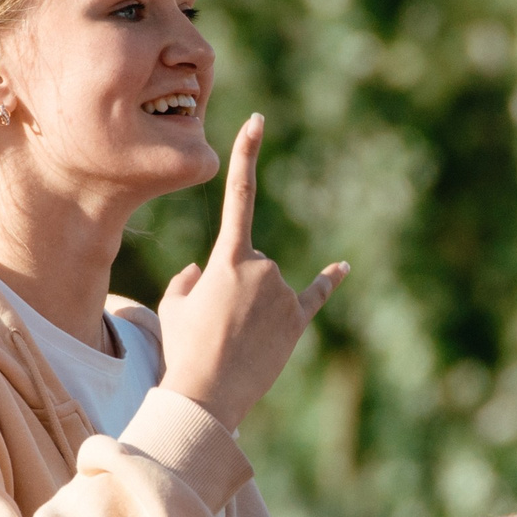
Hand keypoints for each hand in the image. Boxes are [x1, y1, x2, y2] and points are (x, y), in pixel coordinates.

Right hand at [156, 115, 347, 431]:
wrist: (205, 395)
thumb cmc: (183, 348)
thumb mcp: (173, 307)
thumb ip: (188, 281)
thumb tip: (204, 273)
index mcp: (228, 258)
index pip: (238, 197)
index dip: (248, 155)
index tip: (257, 121)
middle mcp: (264, 268)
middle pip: (250, 263)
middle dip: (234, 288)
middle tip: (215, 325)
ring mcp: (284, 295)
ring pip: (269, 287)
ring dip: (252, 308)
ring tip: (232, 340)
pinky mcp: (298, 321)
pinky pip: (315, 295)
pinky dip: (328, 282)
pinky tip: (344, 267)